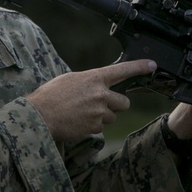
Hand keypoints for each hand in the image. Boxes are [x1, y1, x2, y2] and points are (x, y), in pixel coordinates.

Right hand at [27, 59, 156, 142]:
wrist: (39, 116)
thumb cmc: (49, 96)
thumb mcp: (69, 80)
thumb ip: (88, 82)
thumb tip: (96, 86)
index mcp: (93, 78)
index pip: (122, 70)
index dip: (139, 66)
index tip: (152, 65)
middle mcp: (100, 94)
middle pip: (124, 102)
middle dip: (116, 106)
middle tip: (101, 105)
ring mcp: (99, 111)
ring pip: (112, 117)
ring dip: (102, 117)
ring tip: (81, 114)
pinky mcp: (95, 126)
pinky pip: (100, 127)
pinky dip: (91, 126)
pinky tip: (77, 122)